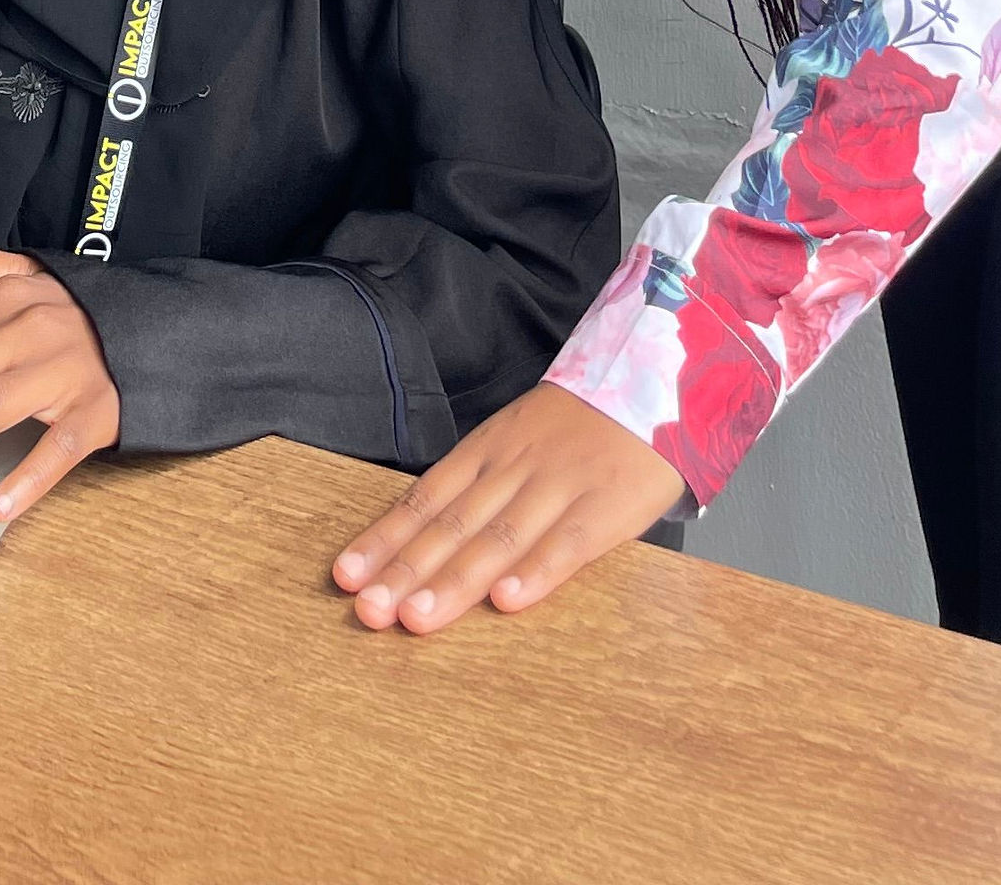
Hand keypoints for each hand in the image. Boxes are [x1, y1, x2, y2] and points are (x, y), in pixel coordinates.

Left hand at [331, 382, 680, 632]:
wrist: (654, 384)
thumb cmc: (574, 427)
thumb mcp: (514, 438)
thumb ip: (475, 485)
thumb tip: (416, 539)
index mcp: (487, 450)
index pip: (425, 499)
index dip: (386, 539)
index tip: (346, 578)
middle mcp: (513, 468)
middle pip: (452, 525)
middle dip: (406, 571)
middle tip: (367, 611)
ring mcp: (559, 486)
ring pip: (499, 538)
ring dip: (454, 581)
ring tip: (416, 618)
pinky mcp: (606, 507)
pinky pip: (568, 543)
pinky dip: (537, 572)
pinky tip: (507, 602)